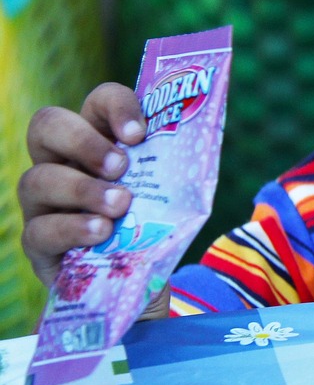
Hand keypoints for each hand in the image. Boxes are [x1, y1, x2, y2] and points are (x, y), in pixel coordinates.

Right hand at [18, 83, 164, 314]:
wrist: (142, 282)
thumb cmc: (156, 226)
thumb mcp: (174, 193)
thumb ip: (179, 166)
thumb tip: (205, 134)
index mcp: (100, 140)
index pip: (97, 102)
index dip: (115, 106)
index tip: (139, 133)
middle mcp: (63, 163)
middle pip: (46, 126)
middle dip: (83, 142)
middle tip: (120, 166)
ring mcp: (44, 203)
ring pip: (37, 179)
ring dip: (82, 189)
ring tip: (120, 205)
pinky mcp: (38, 244)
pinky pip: (38, 230)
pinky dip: (72, 228)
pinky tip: (100, 233)